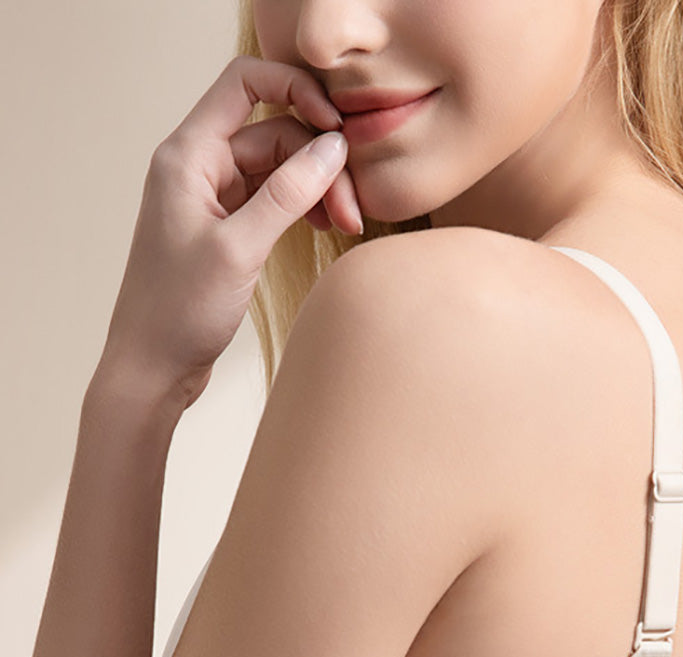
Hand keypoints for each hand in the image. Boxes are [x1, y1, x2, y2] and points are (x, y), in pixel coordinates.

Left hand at [100, 55, 363, 413]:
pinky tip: (321, 230)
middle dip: (318, 163)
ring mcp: (212, 198)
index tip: (337, 129)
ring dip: (315, 189)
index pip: (245, 83)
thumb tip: (333, 147)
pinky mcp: (226, 228)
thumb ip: (287, 195)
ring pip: (279, 169)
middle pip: (274, 133)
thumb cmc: (178, 313)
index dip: (296, 90)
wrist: (152, 368)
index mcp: (187, 156)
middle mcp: (197, 168)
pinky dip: (301, 209)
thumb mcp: (238, 250)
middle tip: (351, 211)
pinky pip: (272, 199)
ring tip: (343, 226)